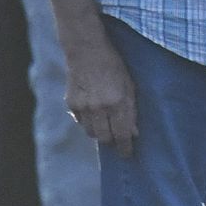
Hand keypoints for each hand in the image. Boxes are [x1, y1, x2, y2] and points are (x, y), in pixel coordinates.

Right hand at [66, 26, 139, 154]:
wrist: (87, 50)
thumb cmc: (114, 66)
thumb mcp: (130, 85)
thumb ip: (131, 110)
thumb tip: (133, 133)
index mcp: (117, 102)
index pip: (122, 135)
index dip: (125, 148)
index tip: (127, 155)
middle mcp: (99, 107)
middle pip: (104, 138)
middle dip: (112, 142)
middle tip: (116, 139)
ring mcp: (83, 106)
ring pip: (91, 133)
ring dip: (99, 132)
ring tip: (105, 124)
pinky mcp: (71, 104)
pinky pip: (80, 122)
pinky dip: (87, 121)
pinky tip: (93, 111)